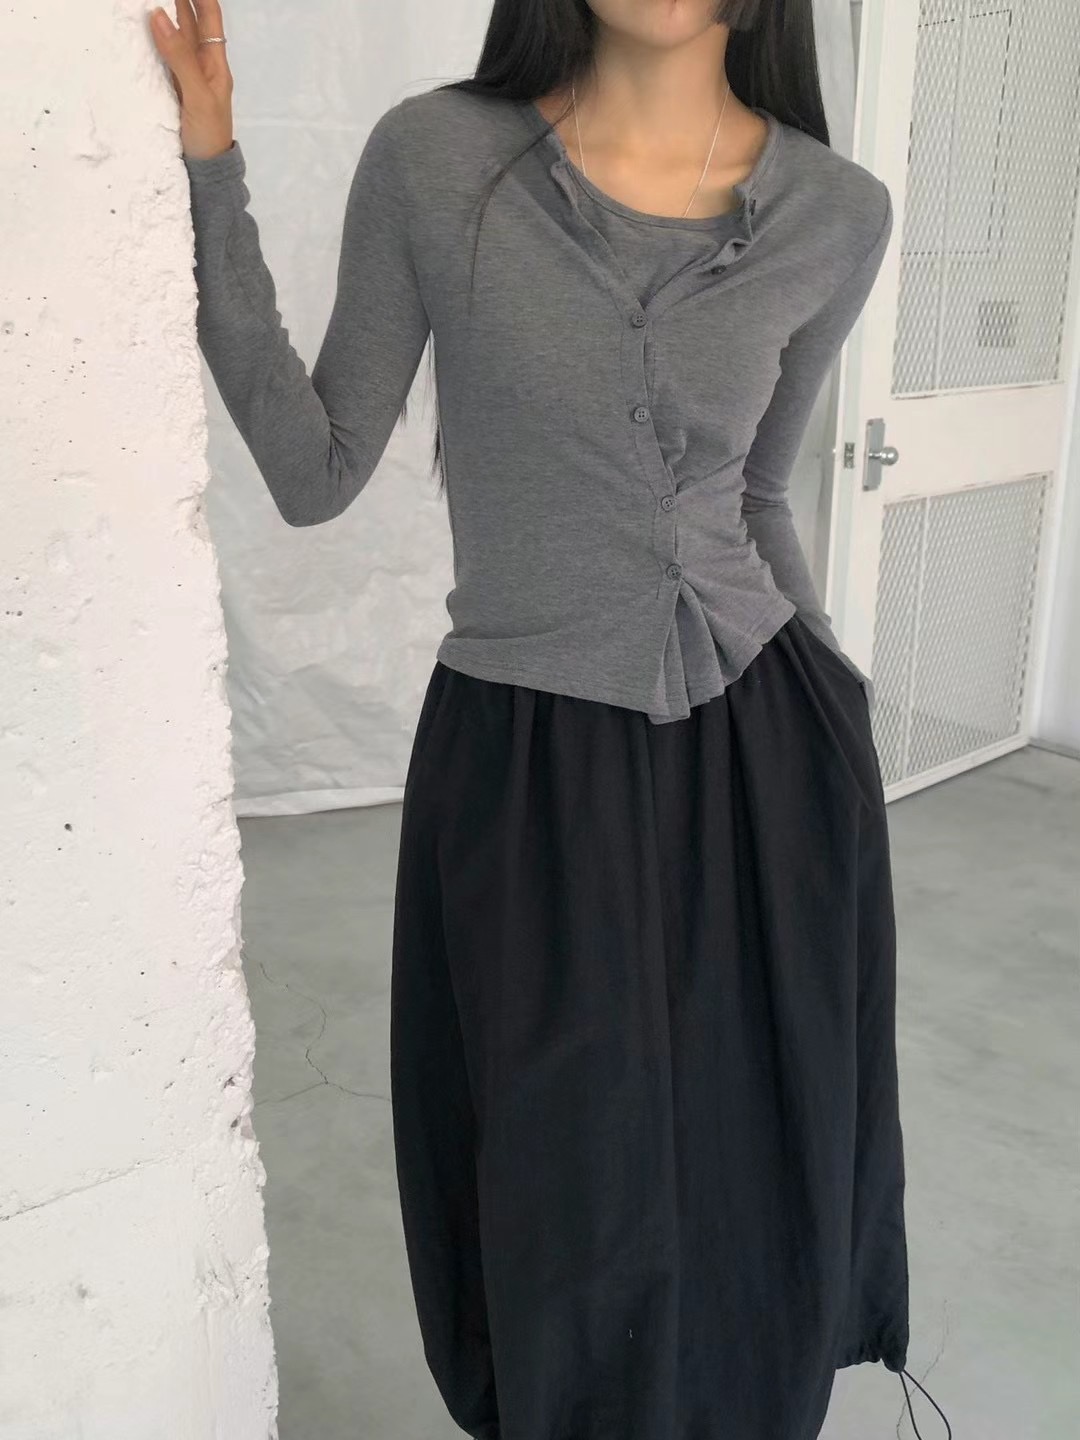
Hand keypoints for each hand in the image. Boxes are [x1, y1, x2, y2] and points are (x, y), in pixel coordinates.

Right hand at [149, 1, 233, 160]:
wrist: (204, 173)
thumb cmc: (208, 136)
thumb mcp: (198, 96)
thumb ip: (181, 59)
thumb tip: (159, 16)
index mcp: (214, 63)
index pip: (209, 17)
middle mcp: (199, 64)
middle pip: (188, 21)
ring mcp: (182, 75)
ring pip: (171, 37)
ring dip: (159, 15)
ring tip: (142, 0)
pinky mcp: (167, 88)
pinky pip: (158, 57)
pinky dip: (148, 40)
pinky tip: (135, 28)